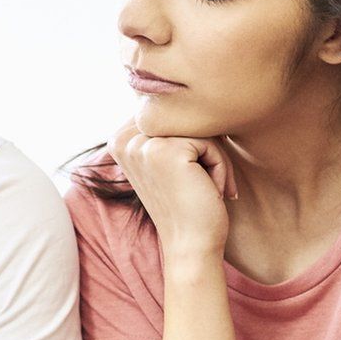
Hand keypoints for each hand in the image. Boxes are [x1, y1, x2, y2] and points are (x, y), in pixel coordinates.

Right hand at [109, 122, 236, 263]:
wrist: (191, 247)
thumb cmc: (187, 205)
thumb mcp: (167, 162)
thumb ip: (166, 129)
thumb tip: (187, 92)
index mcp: (119, 138)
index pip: (172, 114)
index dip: (190, 143)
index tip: (187, 178)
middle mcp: (124, 139)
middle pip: (185, 118)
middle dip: (204, 150)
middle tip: (203, 185)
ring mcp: (143, 145)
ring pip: (200, 129)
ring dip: (214, 160)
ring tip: (206, 188)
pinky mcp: (168, 152)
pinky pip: (211, 143)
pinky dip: (221, 168)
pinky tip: (211, 192)